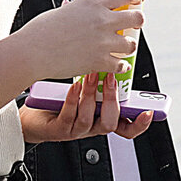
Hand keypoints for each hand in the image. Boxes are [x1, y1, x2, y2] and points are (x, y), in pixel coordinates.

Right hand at [0, 0, 143, 108]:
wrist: (33, 51)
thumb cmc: (41, 30)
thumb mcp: (64, 11)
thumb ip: (79, 11)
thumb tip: (84, 12)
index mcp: (93, 3)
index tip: (138, 0)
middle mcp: (102, 20)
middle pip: (136, 18)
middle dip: (138, 20)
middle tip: (135, 23)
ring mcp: (103, 42)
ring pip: (132, 44)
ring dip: (128, 45)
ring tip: (123, 46)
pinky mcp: (100, 61)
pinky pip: (122, 64)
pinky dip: (121, 65)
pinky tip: (118, 63)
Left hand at [20, 73, 153, 143]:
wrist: (31, 115)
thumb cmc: (60, 100)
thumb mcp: (84, 90)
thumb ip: (99, 78)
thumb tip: (111, 51)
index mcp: (102, 119)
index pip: (127, 127)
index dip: (140, 122)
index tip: (149, 111)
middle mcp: (92, 127)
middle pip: (112, 122)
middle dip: (111, 99)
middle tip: (110, 78)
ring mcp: (77, 130)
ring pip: (90, 119)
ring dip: (90, 95)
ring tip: (88, 76)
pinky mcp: (60, 130)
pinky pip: (69, 117)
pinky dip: (72, 100)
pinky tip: (73, 86)